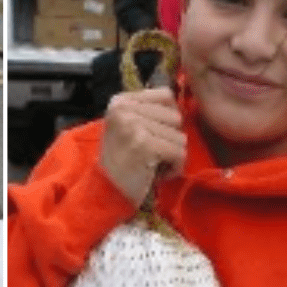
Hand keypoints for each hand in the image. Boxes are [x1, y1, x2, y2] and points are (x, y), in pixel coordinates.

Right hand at [100, 88, 186, 205]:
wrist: (106, 191)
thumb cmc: (122, 160)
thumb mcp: (127, 125)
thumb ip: (148, 109)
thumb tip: (177, 100)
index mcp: (120, 101)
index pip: (165, 95)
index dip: (167, 118)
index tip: (151, 135)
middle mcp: (123, 109)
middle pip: (175, 117)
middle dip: (170, 140)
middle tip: (151, 154)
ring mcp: (133, 125)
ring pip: (180, 136)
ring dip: (173, 155)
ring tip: (153, 163)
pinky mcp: (144, 144)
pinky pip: (179, 152)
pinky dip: (175, 167)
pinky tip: (159, 174)